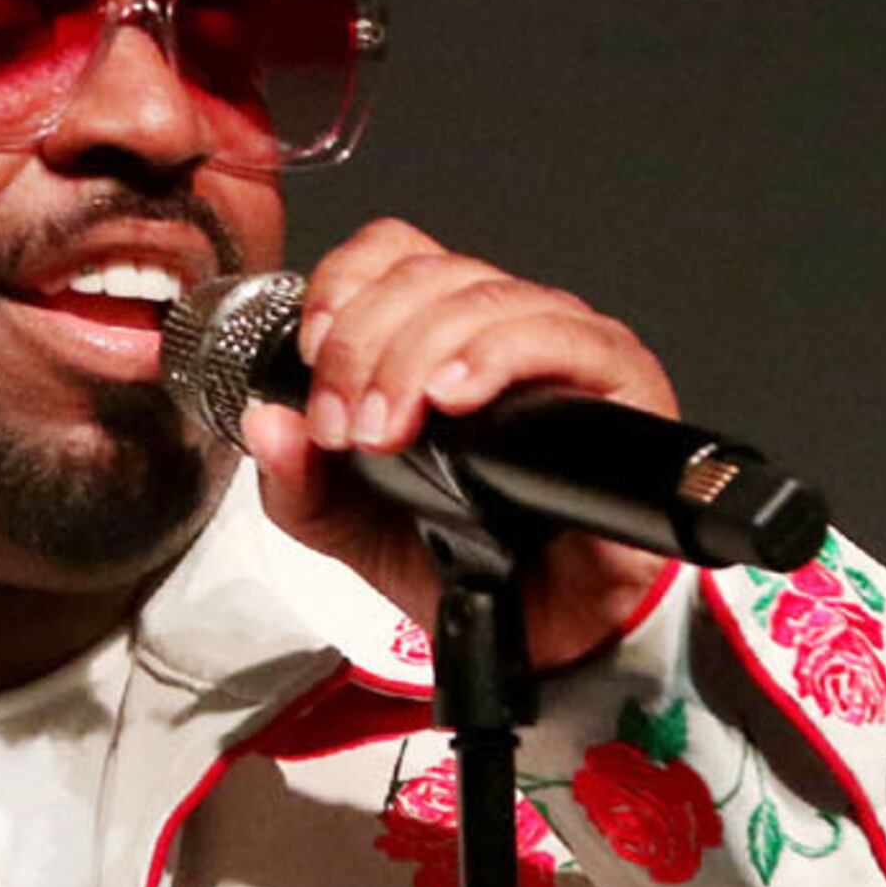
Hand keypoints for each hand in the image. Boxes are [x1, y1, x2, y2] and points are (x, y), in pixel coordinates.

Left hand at [235, 216, 680, 669]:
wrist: (536, 633)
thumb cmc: (458, 562)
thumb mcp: (344, 524)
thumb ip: (295, 479)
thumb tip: (266, 424)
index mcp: (436, 333)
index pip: (391, 253)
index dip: (341, 288)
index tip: (311, 358)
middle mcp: (501, 326)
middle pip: (427, 275)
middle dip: (364, 347)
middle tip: (345, 427)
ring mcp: (564, 346)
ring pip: (486, 298)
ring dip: (417, 357)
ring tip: (389, 429)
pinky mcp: (619, 380)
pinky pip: (564, 336)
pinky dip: (497, 356)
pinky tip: (457, 395)